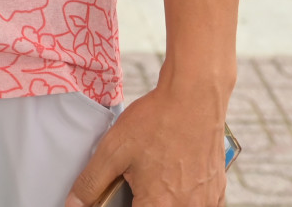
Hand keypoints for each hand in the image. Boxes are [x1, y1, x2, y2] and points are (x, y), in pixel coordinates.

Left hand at [68, 85, 226, 206]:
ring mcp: (206, 202)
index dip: (121, 206)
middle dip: (143, 201)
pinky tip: (176, 180)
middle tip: (138, 184)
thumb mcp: (114, 150)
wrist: (195, 97)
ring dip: (164, 200)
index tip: (121, 195)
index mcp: (158, 205)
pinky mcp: (217, 192)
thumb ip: (91, 182)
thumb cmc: (157, 120)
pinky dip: (185, 199)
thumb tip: (74, 204)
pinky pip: (199, 205)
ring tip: (157, 177)